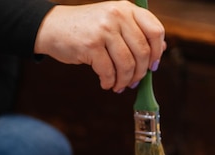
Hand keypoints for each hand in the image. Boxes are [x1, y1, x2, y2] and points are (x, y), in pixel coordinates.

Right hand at [35, 1, 165, 92]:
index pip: (155, 31)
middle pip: (143, 51)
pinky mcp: (91, 45)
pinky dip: (109, 82)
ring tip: (118, 85)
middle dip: (140, 73)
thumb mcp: (114, 23)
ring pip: (127, 64)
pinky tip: (105, 83)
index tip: (152, 66)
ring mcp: (104, 29)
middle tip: (134, 82)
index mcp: (127, 9)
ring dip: (124, 81)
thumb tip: (161, 50)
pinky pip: (109, 71)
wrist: (53, 27)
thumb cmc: (87, 29)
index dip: (157, 53)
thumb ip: (136, 33)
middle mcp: (117, 15)